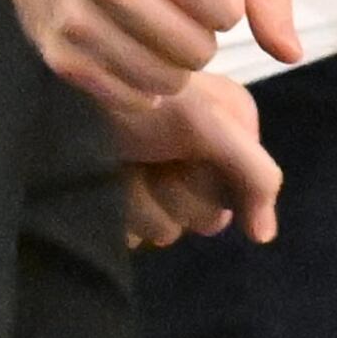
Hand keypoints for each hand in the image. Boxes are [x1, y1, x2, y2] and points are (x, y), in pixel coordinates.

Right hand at [0, 0, 299, 110]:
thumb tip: (293, 53)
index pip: (228, 9)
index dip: (224, 1)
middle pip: (198, 52)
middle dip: (200, 36)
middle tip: (176, 12)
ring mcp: (78, 23)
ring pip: (167, 83)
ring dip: (174, 65)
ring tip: (155, 31)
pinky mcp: (59, 58)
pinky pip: (131, 100)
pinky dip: (142, 85)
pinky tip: (130, 51)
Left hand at [111, 74, 280, 248]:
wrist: (72, 98)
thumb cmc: (140, 100)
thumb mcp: (208, 124)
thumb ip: (254, 173)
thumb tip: (265, 237)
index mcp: (233, 132)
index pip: (243, 193)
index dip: (210, 179)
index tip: (187, 147)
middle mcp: (202, 160)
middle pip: (207, 219)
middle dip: (173, 192)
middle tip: (151, 156)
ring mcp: (162, 184)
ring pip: (167, 232)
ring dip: (139, 202)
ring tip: (123, 164)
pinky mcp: (129, 206)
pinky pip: (136, 239)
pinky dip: (118, 214)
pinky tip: (108, 181)